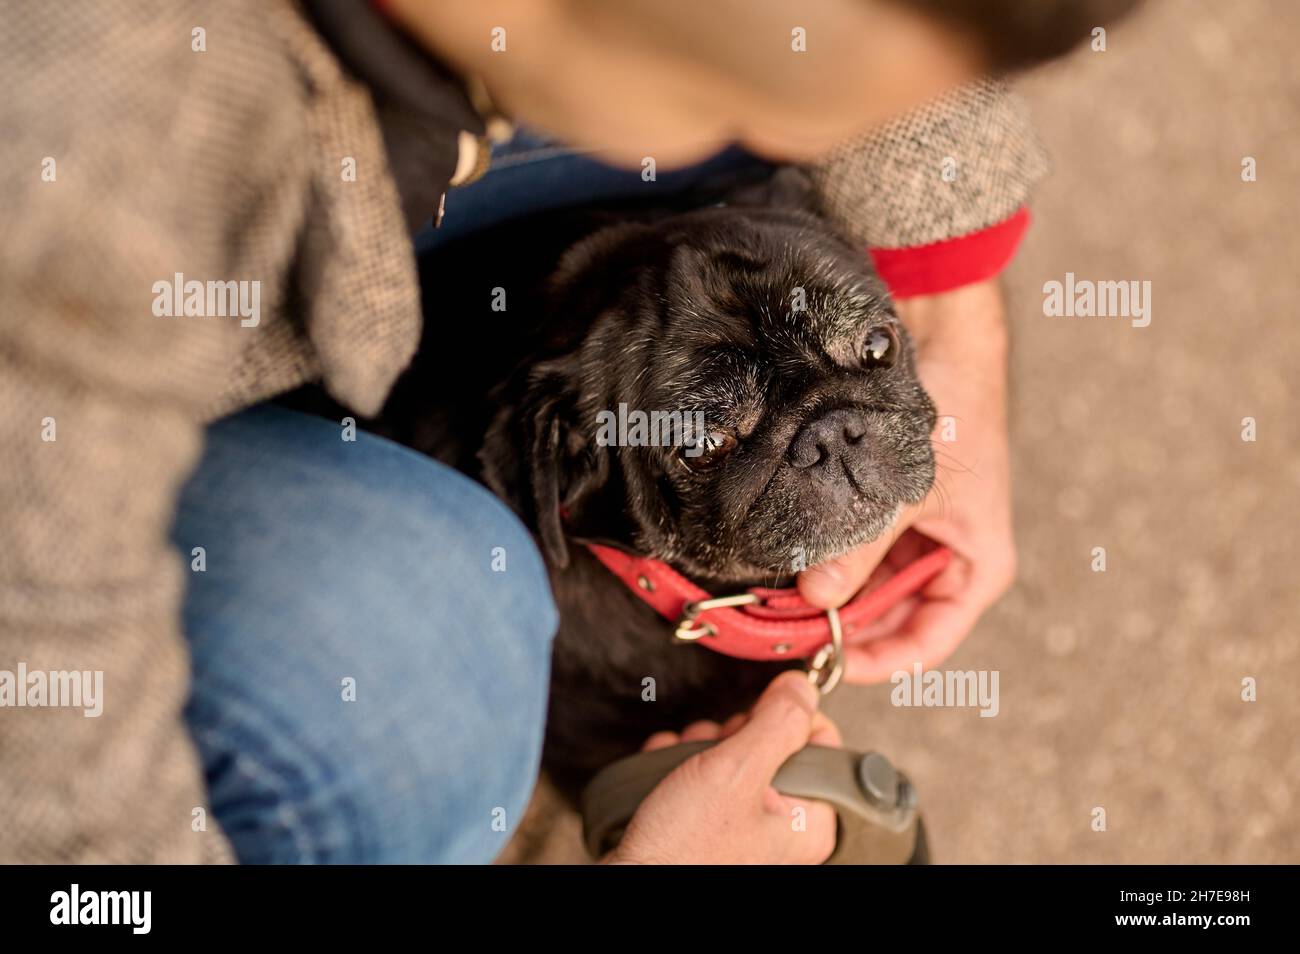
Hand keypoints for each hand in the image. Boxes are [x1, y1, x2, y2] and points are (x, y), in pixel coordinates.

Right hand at [605, 671, 840, 864]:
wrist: (626, 884)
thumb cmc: (683, 852)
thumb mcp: (735, 773)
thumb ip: (776, 724)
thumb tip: (803, 687)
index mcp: (809, 818)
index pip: (817, 737)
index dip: (779, 717)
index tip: (750, 720)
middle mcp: (783, 824)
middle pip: (767, 741)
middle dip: (726, 734)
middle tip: (711, 752)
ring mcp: (744, 824)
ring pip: (728, 754)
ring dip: (694, 748)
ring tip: (678, 766)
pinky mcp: (709, 823)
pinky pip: (699, 775)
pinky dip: (676, 765)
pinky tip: (662, 775)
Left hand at [796, 279, 1016, 682]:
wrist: (940, 342)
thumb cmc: (951, 413)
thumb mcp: (905, 490)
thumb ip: (860, 547)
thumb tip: (816, 598)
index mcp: (975, 569)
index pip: (926, 644)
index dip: (877, 663)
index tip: (825, 666)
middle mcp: (944, 561)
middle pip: (888, 621)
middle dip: (841, 628)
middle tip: (786, 635)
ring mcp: (912, 538)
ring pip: (864, 588)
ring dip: (827, 595)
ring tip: (778, 601)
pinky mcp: (884, 512)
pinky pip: (851, 552)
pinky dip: (823, 560)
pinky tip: (788, 564)